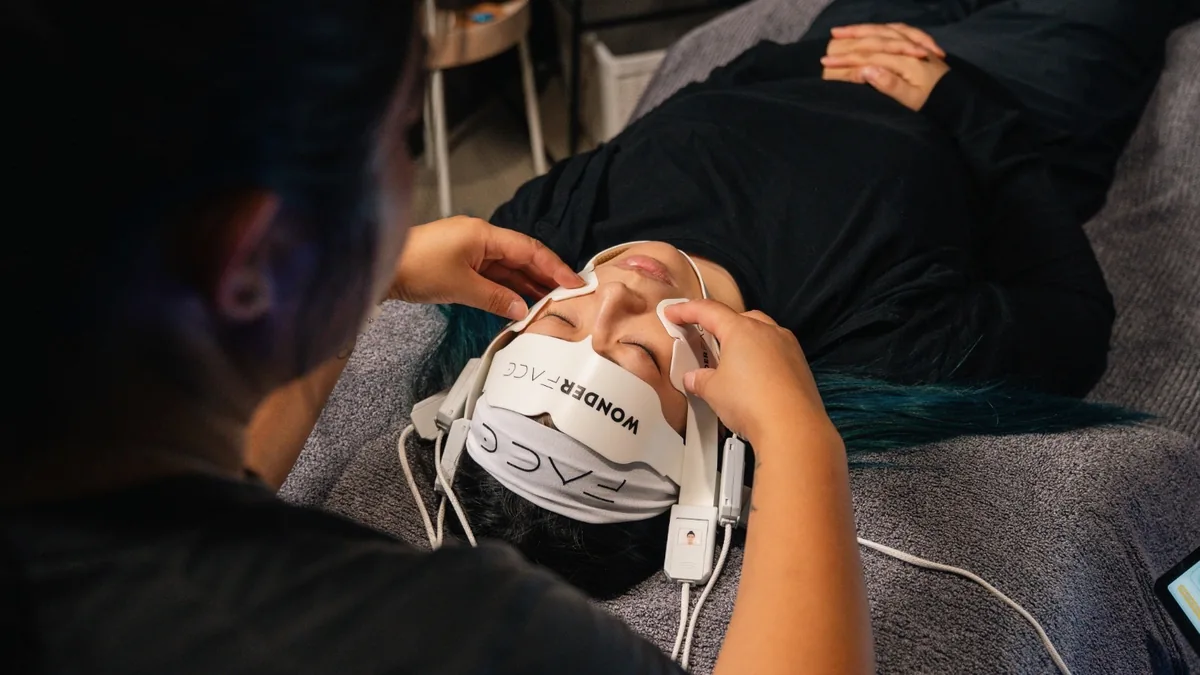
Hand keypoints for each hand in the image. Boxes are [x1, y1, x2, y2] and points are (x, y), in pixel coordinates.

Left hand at [388, 216, 582, 319]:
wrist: (378, 266)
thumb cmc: (416, 268)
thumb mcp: (461, 287)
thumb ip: (497, 298)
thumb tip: (523, 309)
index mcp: (484, 234)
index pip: (529, 250)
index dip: (554, 267)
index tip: (574, 283)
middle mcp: (480, 238)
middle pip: (521, 257)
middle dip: (545, 277)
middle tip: (568, 297)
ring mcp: (469, 251)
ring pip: (507, 268)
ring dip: (526, 286)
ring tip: (549, 304)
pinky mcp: (459, 264)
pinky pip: (491, 275)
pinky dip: (506, 289)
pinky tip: (519, 304)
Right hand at [663, 300, 835, 448]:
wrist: (792, 428)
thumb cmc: (751, 402)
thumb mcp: (713, 391)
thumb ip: (700, 379)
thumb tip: (694, 378)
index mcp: (742, 330)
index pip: (708, 311)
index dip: (687, 310)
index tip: (673, 312)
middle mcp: (768, 331)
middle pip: (738, 318)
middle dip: (720, 325)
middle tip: (705, 337)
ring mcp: (788, 347)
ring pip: (761, 333)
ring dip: (743, 342)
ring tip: (730, 361)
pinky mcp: (800, 365)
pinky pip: (776, 352)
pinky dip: (761, 357)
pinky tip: (753, 377)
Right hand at [821, 23, 949, 110]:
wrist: (960, 101)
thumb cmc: (933, 104)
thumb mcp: (911, 100)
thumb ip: (889, 84)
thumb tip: (867, 69)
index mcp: (906, 61)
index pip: (870, 55)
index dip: (846, 58)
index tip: (825, 63)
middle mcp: (909, 48)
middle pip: (875, 37)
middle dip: (850, 38)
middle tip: (829, 38)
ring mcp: (915, 45)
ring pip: (885, 30)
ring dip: (864, 28)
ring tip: (844, 30)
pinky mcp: (918, 47)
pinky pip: (898, 29)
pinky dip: (882, 28)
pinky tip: (872, 30)